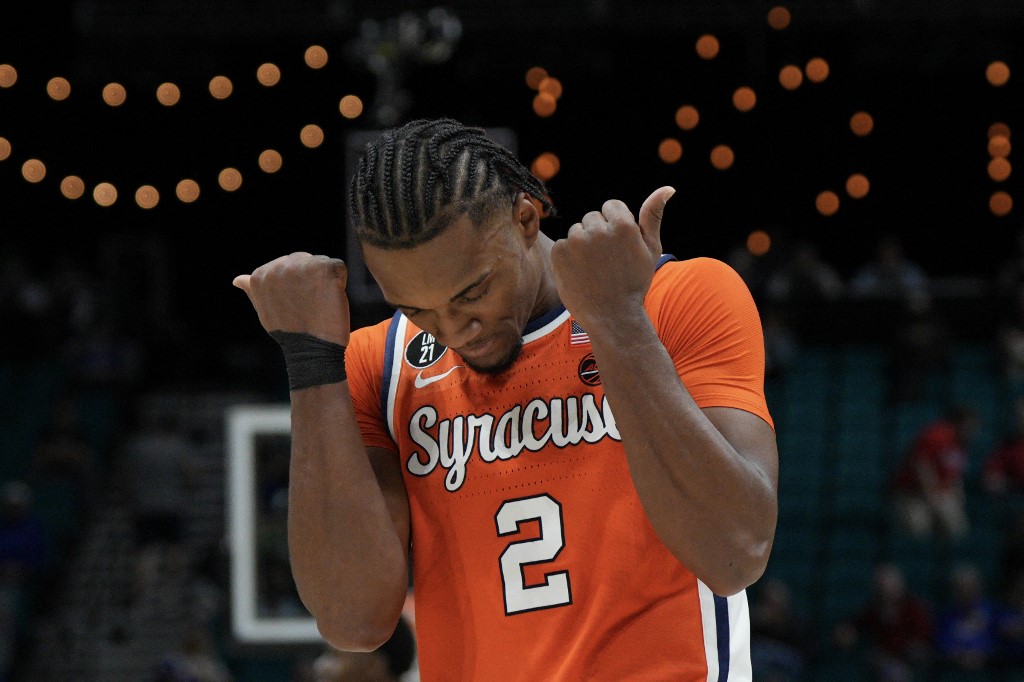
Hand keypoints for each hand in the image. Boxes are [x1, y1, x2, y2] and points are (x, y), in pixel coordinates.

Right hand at [233, 252, 350, 345]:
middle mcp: (278, 266)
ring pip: (322, 263)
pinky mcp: (323, 269)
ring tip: (318, 303)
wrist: (311, 350)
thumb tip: (237, 279)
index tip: (296, 303)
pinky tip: (330, 300)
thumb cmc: (289, 331)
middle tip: (309, 304)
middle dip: (311, 279)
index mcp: (261, 274)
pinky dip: (340, 283)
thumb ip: (253, 289)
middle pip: (305, 261)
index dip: (297, 284)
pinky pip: (339, 268)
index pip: (288, 265)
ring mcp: (301, 266)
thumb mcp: (263, 308)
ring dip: (326, 281)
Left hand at [550, 186, 674, 330]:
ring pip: (577, 231)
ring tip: (594, 269)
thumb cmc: (634, 283)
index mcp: (622, 224)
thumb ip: (654, 215)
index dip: (615, 226)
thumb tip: (668, 188)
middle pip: (592, 217)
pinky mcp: (559, 252)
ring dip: (582, 245)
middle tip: (606, 261)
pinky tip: (580, 274)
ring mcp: (576, 241)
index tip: (619, 248)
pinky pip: (563, 245)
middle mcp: (597, 229)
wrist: (611, 316)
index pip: (611, 206)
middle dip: (598, 234)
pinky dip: (568, 257)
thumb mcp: (651, 249)